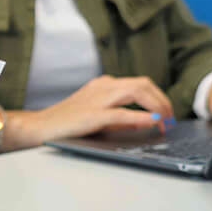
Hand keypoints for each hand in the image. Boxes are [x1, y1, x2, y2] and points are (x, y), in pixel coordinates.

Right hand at [24, 75, 175, 144]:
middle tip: (171, 118)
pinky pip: (122, 112)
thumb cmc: (67, 123)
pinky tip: (152, 121)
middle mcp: (103, 87)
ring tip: (166, 120)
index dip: (159, 97)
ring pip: (136, 91)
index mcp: (104, 85)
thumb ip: (123, 117)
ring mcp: (98, 99)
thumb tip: (147, 120)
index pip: (140, 84)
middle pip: (143, 84)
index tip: (167, 114)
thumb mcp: (99, 115)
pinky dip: (140, 116)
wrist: (40, 126)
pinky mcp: (93, 115)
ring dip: (156, 105)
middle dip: (162, 100)